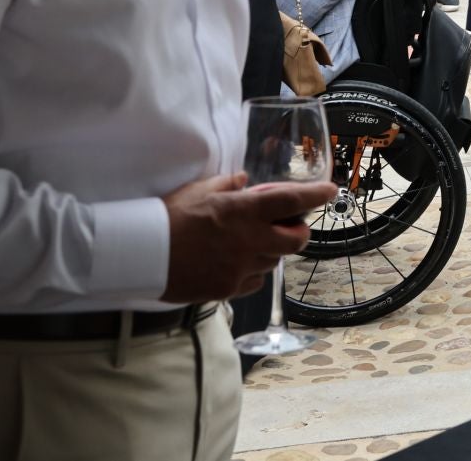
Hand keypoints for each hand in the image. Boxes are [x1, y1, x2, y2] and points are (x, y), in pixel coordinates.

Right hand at [160, 172, 336, 302]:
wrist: (139, 255)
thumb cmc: (168, 217)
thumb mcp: (200, 190)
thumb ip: (229, 186)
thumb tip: (244, 181)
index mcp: (244, 211)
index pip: (293, 202)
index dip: (317, 195)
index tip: (330, 191)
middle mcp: (249, 240)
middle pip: (296, 240)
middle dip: (298, 231)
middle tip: (288, 224)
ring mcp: (241, 268)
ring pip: (274, 260)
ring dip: (271, 249)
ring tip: (249, 241)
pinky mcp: (229, 289)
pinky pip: (254, 280)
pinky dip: (252, 270)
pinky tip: (235, 261)